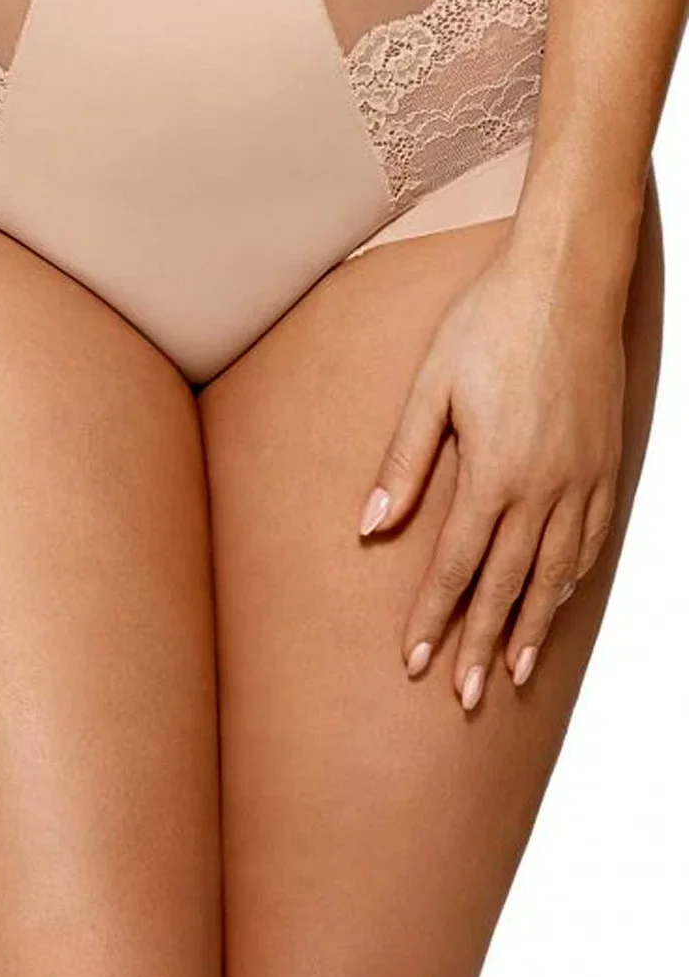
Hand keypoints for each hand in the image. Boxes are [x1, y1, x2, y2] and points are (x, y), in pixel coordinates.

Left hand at [358, 235, 626, 710]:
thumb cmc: (491, 322)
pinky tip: (559, 601)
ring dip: (533, 628)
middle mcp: (542, 487)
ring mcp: (581, 479)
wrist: (567, 279)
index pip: (457, 567)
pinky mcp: (605, 463)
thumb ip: (404, 462)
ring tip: (515, 673)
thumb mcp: (432, 387)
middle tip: (464, 696)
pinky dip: (572, 581)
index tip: (414, 662)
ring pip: (556, 574)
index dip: (433, 618)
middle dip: (480, 645)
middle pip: (508, 586)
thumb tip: (371, 527)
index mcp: (492, 471)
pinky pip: (591, 541)